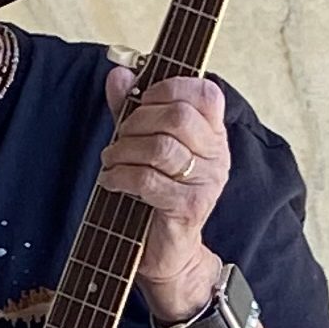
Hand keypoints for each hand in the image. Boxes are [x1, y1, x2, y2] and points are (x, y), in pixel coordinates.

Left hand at [100, 65, 233, 324]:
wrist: (170, 253)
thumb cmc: (157, 195)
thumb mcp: (145, 145)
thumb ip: (133, 109)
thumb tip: (119, 74)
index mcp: (213, 135)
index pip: (205, 93)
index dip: (169, 88)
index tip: (143, 101)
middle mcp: (217, 156)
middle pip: (178, 115)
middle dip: (137, 121)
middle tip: (120, 138)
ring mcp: (206, 182)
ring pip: (161, 147)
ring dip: (125, 150)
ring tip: (112, 161)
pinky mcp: (188, 207)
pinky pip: (149, 179)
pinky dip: (121, 175)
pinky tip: (112, 181)